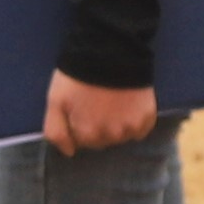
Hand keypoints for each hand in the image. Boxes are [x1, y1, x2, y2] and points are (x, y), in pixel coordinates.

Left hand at [42, 71, 157, 154]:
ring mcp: (130, 129)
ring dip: (116, 125)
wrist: (110, 51)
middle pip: (102, 140)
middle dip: (98, 126)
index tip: (81, 107)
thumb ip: (56, 131)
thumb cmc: (78, 75)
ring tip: (112, 101)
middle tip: (97, 102)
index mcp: (87, 135)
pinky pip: (140, 130)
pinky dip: (134, 121)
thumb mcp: (56, 101)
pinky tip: (128, 104)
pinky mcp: (147, 118)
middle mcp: (110, 137)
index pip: (82, 142)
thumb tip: (69, 152)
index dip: (80, 124)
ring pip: (121, 136)